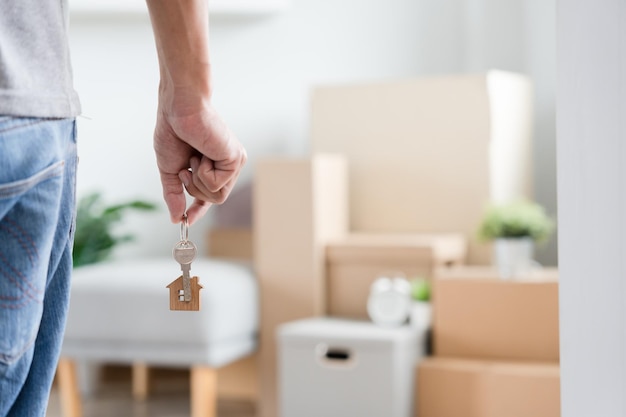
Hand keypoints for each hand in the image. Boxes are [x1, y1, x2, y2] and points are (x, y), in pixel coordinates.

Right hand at [153, 91, 246, 224]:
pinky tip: (201, 154)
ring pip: (216, 196)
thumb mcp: (170, 169)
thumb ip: (174, 193)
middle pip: (214, 200)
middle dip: (194, 190)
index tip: (186, 221)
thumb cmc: (174, 131)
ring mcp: (234, 163)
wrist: (178, 109)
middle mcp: (227, 166)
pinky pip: (216, 184)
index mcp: (213, 167)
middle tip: (186, 169)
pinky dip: (203, 172)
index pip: (209, 195)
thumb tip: (176, 218)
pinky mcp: (236, 159)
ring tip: (194, 158)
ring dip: (197, 181)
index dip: (198, 210)